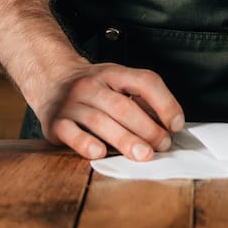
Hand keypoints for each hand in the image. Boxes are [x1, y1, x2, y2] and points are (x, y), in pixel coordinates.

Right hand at [33, 58, 184, 161]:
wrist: (50, 78)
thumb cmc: (92, 87)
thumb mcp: (115, 82)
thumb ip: (139, 100)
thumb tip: (168, 128)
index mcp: (112, 73)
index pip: (144, 82)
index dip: (165, 103)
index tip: (177, 124)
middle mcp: (91, 84)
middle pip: (124, 106)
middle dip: (148, 128)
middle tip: (163, 145)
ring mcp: (71, 102)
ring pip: (101, 121)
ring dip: (126, 140)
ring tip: (144, 154)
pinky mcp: (55, 121)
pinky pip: (71, 132)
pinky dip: (86, 143)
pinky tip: (100, 153)